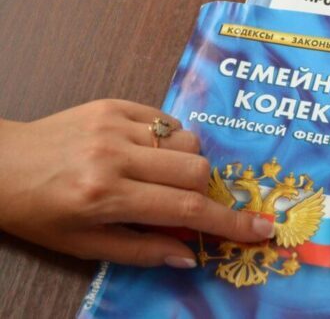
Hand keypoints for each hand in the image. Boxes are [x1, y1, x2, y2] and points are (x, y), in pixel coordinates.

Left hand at [0, 100, 272, 267]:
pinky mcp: (113, 104)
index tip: (260, 228)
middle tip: (186, 202)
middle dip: (205, 190)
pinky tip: (146, 153)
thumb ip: (142, 250)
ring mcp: (114, 124)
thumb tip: (190, 256)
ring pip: (187, 140)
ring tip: (160, 176)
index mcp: (105, 196)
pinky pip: (165, 120)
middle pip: (197, 168)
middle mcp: (115, 155)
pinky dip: (168, 140)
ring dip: (187, 164)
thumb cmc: (38, 212)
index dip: (229, 222)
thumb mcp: (83, 245)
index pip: (185, 209)